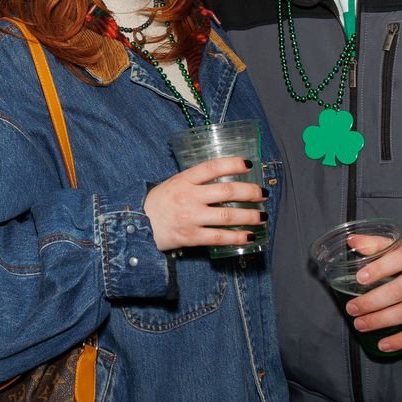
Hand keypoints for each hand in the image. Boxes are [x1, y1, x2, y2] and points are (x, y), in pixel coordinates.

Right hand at [143, 155, 265, 251]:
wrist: (138, 226)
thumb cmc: (158, 203)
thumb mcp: (173, 183)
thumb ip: (195, 181)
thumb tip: (224, 178)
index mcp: (183, 180)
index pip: (211, 167)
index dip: (232, 164)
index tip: (249, 164)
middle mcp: (189, 197)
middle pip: (226, 192)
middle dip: (250, 192)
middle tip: (263, 193)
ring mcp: (191, 218)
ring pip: (228, 216)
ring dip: (250, 216)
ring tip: (263, 216)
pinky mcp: (192, 237)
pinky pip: (220, 237)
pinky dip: (238, 237)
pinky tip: (251, 236)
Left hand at [345, 238, 401, 351]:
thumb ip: (383, 244)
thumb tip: (352, 242)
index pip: (401, 257)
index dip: (380, 267)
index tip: (360, 277)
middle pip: (400, 290)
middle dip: (373, 301)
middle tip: (352, 308)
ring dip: (381, 321)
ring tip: (360, 324)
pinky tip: (384, 344)